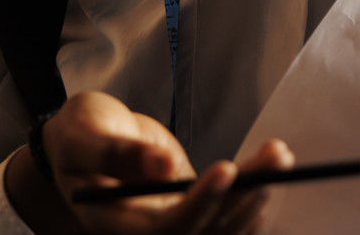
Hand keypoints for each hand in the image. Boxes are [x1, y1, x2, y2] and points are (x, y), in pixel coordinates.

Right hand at [7, 91, 293, 233]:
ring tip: (280, 155)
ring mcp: (174, 226)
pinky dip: (254, 200)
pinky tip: (272, 171)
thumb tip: (162, 166)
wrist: (87, 141)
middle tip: (276, 157)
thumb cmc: (80, 134)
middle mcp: (148, 234)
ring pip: (223, 227)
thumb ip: (116, 151)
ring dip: (257, 194)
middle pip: (206, 230)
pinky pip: (228, 219)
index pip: (167, 229)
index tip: (225, 168)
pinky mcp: (193, 213)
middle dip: (244, 195)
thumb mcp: (84, 134)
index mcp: (115, 225)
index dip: (200, 204)